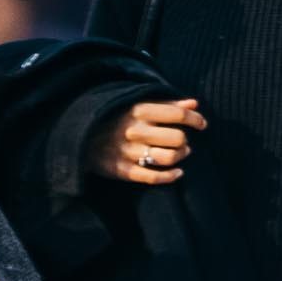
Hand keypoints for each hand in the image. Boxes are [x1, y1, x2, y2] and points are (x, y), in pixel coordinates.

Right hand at [84, 98, 207, 184]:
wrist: (79, 137)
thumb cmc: (115, 119)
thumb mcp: (136, 104)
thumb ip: (166, 104)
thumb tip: (194, 103)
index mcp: (138, 110)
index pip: (178, 113)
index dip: (195, 119)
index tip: (202, 123)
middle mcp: (135, 131)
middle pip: (177, 138)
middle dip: (186, 140)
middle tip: (184, 142)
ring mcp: (128, 152)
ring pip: (168, 158)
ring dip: (180, 156)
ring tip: (180, 154)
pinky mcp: (123, 170)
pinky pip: (153, 177)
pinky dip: (171, 177)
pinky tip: (178, 173)